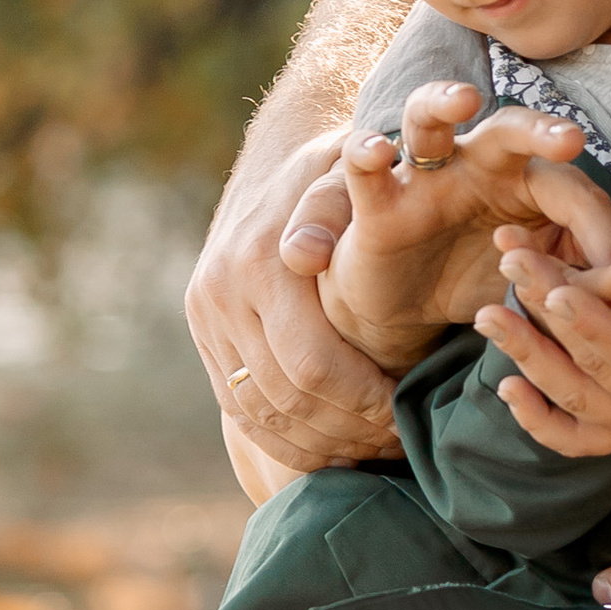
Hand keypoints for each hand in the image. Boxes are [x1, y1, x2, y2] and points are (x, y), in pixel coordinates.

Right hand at [186, 119, 404, 472]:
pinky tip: (333, 449)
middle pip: (287, 398)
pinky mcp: (204, 338)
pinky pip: (239, 411)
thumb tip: (307, 253)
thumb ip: (336, 205)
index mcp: (258, 261)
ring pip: (260, 415)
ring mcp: (206, 321)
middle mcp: (221, 295)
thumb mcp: (344, 171)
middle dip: (348, 430)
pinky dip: (286, 440)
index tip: (406, 415)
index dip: (363, 403)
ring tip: (375, 450)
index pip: (312, 364)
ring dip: (320, 444)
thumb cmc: (333, 170)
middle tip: (399, 442)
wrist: (277, 160)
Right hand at [317, 91, 610, 370]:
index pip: (574, 193)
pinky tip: (377, 149)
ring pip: (431, 120)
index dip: (602, 234)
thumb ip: (589, 270)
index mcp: (527, 184)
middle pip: (512, 129)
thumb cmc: (478, 277)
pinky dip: (366, 152)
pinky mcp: (377, 201)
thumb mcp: (540, 280)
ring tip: (464, 97)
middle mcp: (479, 164)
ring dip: (444, 101)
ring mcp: (425, 176)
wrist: (402, 308)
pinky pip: (366, 168)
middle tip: (571, 140)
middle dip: (542, 131)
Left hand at [478, 248, 610, 459]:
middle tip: (509, 269)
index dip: (592, 322)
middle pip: (596, 372)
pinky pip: (584, 436)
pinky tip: (508, 387)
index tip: (552, 285)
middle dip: (545, 321)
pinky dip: (542, 420)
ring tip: (488, 313)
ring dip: (528, 359)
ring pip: (579, 402)